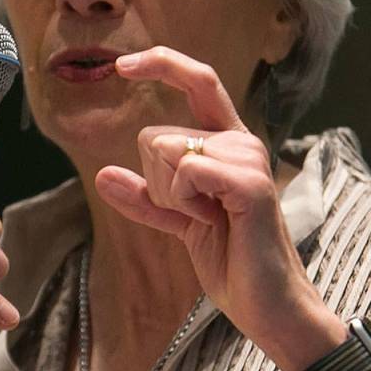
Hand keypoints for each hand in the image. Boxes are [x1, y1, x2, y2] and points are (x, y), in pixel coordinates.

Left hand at [94, 46, 345, 370]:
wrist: (267, 306)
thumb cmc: (232, 262)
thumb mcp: (180, 223)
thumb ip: (146, 198)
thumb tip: (103, 175)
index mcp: (228, 143)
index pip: (198, 82)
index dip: (163, 64)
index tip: (122, 64)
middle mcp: (241, 141)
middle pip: (155, 135)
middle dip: (155, 183)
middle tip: (195, 216)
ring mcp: (248, 158)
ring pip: (165, 151)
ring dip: (171, 197)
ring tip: (210, 221)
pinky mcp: (250, 182)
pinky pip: (185, 171)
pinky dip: (182, 201)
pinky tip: (211, 222)